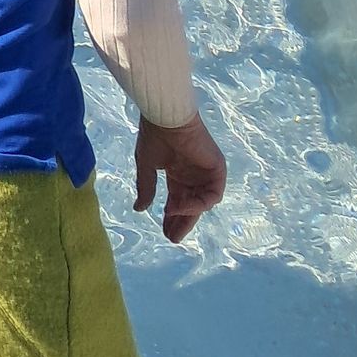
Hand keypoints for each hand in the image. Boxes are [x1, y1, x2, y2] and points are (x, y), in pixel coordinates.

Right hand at [134, 108, 226, 242]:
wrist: (166, 118)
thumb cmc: (155, 136)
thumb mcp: (147, 165)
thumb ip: (146, 188)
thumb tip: (139, 209)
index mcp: (178, 173)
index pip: (178, 200)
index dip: (172, 217)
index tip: (164, 232)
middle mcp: (193, 175)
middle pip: (191, 205)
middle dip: (182, 222)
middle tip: (172, 237)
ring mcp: (206, 173)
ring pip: (202, 203)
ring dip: (188, 215)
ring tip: (173, 222)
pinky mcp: (217, 170)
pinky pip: (211, 195)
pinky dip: (197, 204)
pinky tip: (180, 206)